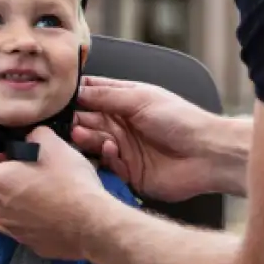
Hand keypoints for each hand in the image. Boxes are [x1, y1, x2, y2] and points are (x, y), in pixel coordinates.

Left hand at [0, 127, 115, 260]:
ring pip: (7, 212)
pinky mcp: (31, 246)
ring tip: (44, 192)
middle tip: (29, 171)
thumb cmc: (67, 181)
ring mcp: (13, 232)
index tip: (9, 156)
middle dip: (4, 180)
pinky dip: (34, 219)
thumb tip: (31, 139)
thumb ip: (34, 135)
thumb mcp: (52, 143)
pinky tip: (55, 212)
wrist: (92, 224)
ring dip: (18, 201)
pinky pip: (26, 228)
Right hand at [71, 75, 227, 202]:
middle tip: (64, 122)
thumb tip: (77, 90)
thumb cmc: (180, 120)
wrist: (207, 154)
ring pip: (94, 143)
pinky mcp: (129, 173)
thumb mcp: (140, 98)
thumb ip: (106, 95)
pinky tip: (110, 150)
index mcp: (125, 102)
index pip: (92, 95)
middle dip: (76, 120)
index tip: (57, 99)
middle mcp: (122, 125)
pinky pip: (108, 165)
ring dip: (86, 139)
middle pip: (88, 121)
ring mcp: (125, 149)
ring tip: (79, 135)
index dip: (76, 96)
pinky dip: (106, 157)